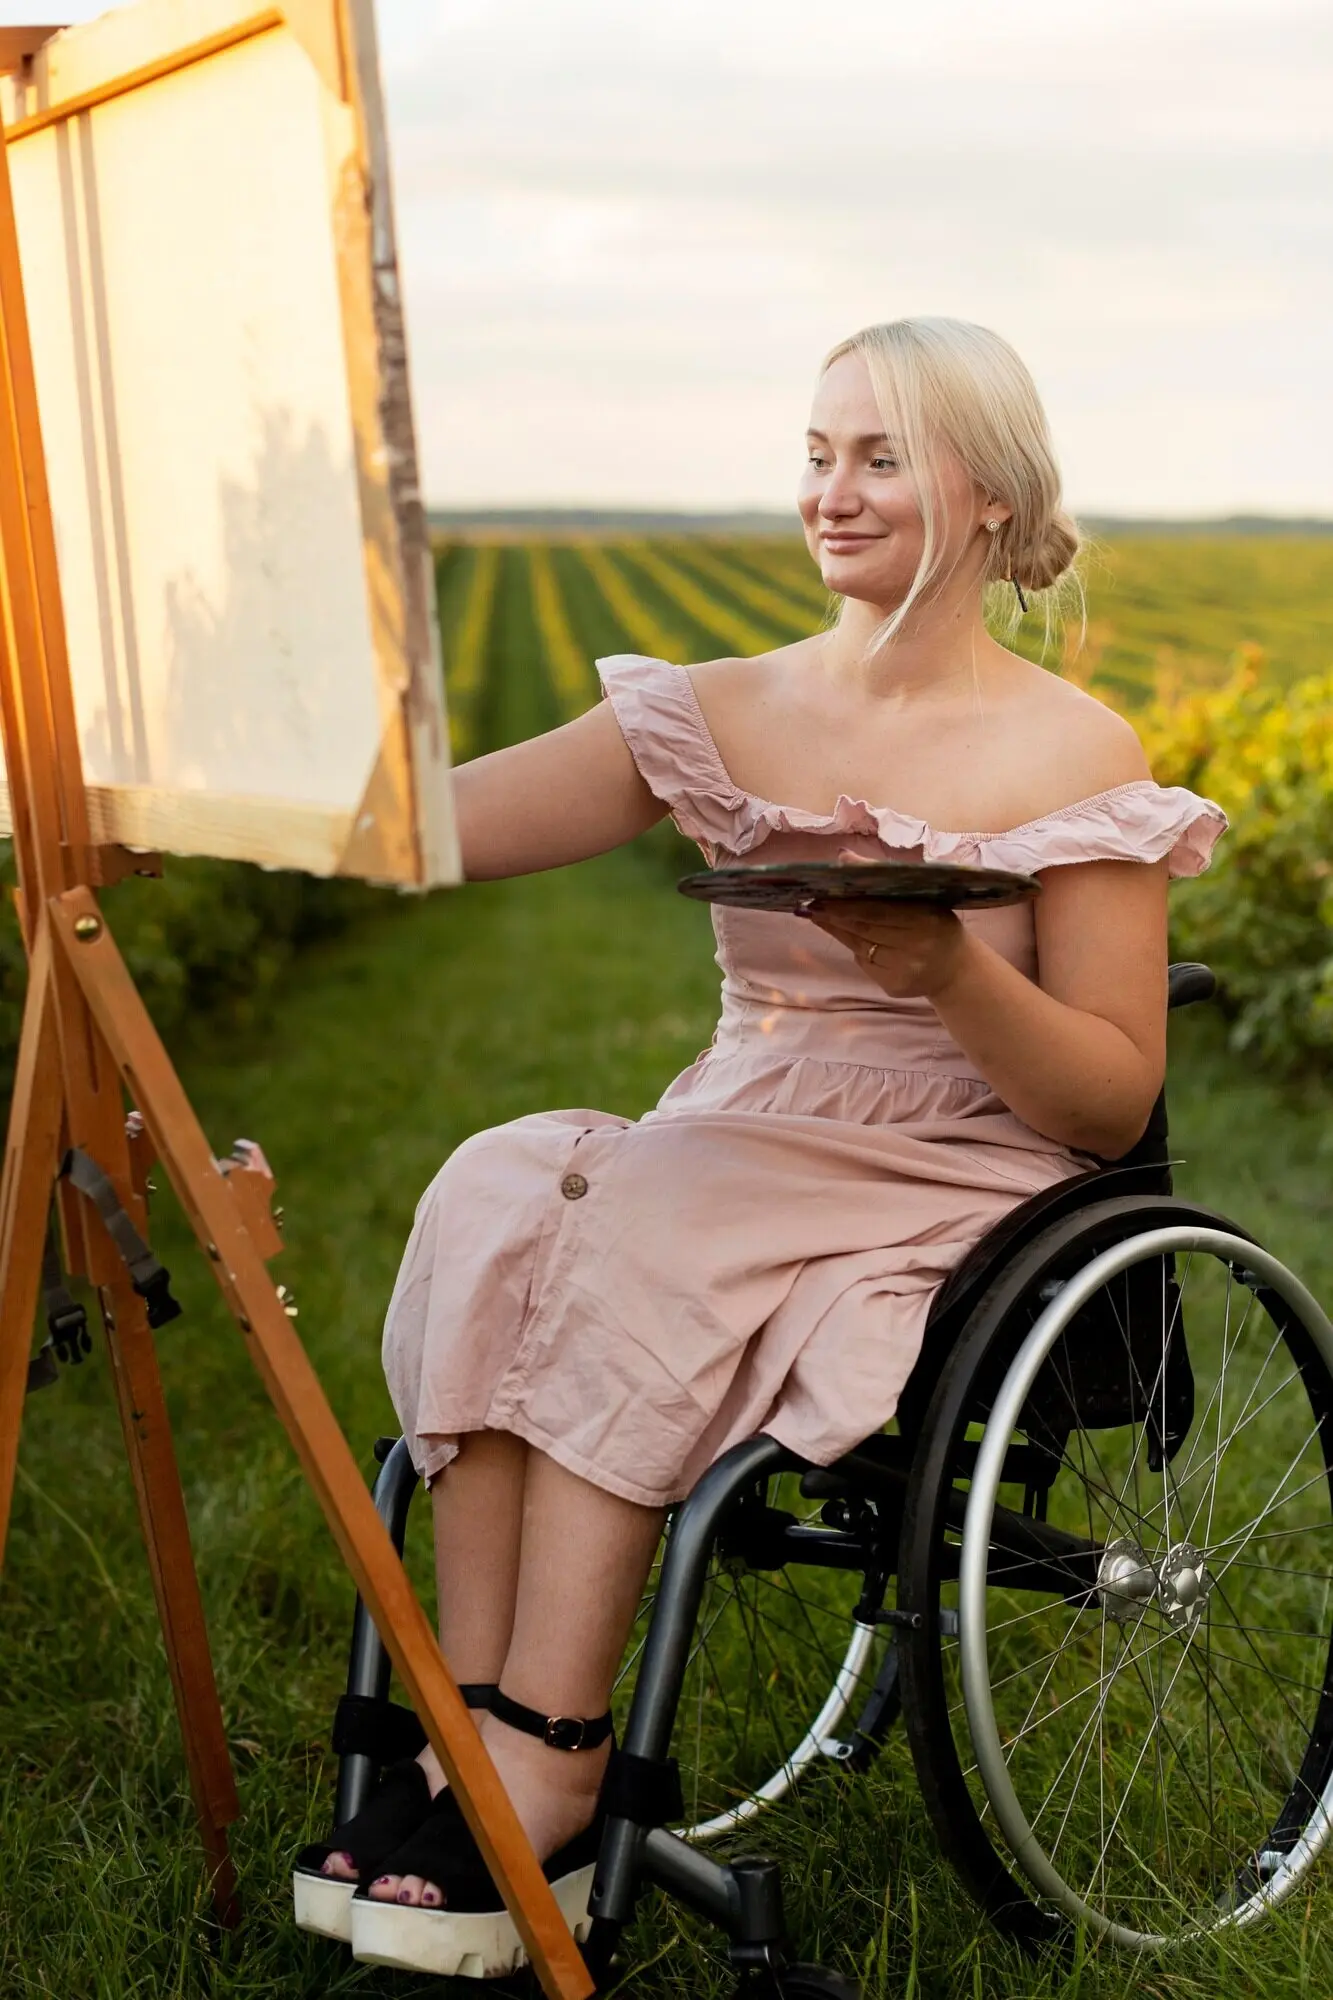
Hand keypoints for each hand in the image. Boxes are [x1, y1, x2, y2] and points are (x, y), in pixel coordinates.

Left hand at [806, 850, 969, 999]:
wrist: (956, 970)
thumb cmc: (936, 924)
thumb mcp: (921, 897)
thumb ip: (884, 876)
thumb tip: (843, 857)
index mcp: (926, 917)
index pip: (877, 908)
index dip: (846, 902)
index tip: (820, 893)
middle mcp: (917, 945)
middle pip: (865, 928)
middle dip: (835, 915)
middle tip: (811, 904)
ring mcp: (905, 969)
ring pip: (861, 946)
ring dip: (837, 930)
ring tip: (818, 916)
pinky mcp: (894, 987)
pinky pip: (866, 964)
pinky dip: (855, 948)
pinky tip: (846, 936)